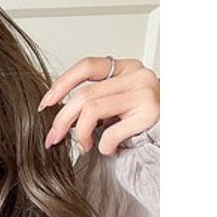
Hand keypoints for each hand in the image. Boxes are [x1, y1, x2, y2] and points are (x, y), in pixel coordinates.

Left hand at [38, 57, 159, 155]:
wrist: (171, 134)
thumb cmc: (141, 120)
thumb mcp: (116, 104)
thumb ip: (93, 100)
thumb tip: (55, 112)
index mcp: (125, 68)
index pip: (86, 66)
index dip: (61, 84)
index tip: (46, 104)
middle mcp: (135, 75)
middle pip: (83, 94)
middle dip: (61, 120)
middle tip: (53, 138)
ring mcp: (144, 92)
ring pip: (91, 110)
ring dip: (80, 134)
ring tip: (85, 146)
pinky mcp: (149, 113)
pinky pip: (110, 133)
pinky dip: (103, 147)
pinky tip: (110, 149)